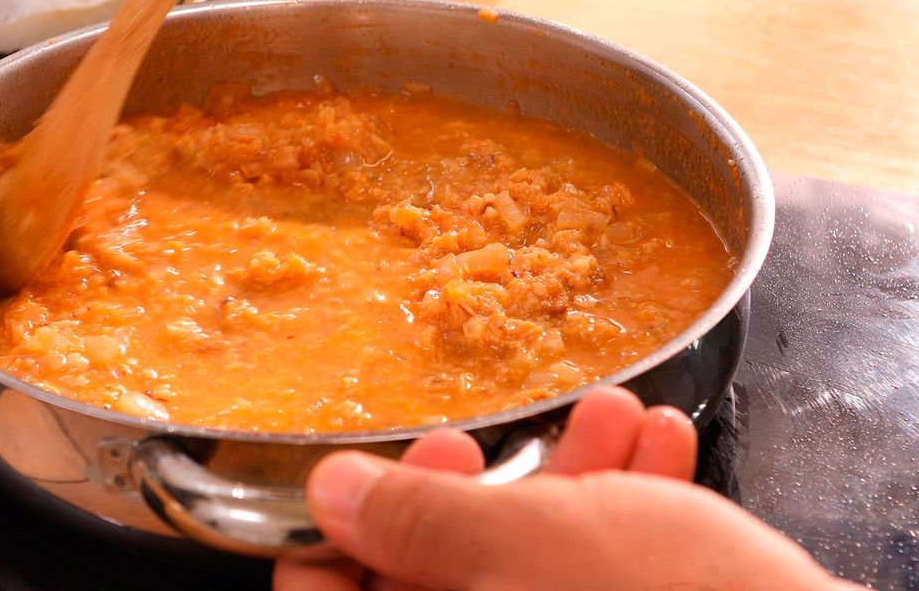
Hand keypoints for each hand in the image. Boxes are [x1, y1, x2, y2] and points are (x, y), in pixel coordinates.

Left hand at [275, 387, 848, 590]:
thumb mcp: (518, 545)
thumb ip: (414, 519)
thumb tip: (332, 492)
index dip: (348, 531)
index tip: (393, 471)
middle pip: (439, 574)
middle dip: (488, 486)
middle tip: (510, 434)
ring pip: (533, 567)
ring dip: (572, 482)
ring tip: (612, 416)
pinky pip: (598, 577)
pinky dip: (624, 515)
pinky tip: (658, 453)